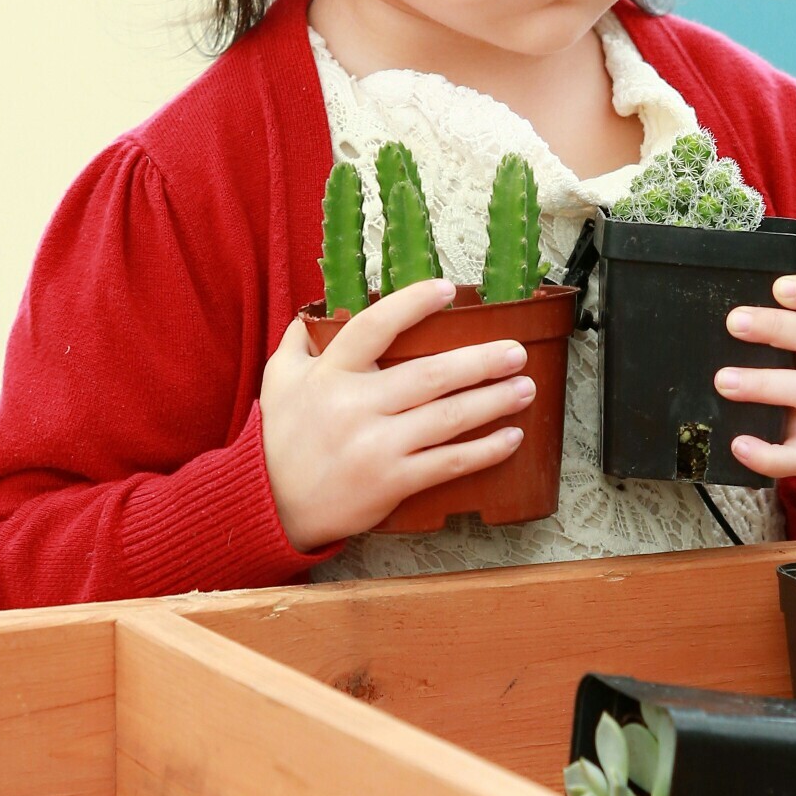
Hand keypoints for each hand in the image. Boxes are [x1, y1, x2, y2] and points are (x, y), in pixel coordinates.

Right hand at [260, 279, 535, 549]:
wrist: (271, 505)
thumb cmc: (281, 438)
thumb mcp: (278, 380)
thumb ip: (299, 341)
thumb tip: (314, 311)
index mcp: (331, 374)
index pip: (375, 327)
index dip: (411, 305)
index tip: (447, 290)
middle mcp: (356, 407)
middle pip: (429, 376)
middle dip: (480, 362)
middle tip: (517, 351)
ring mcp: (376, 447)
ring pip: (447, 418)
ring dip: (493, 401)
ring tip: (525, 388)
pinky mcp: (392, 482)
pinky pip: (448, 463)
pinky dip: (484, 451)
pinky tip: (511, 438)